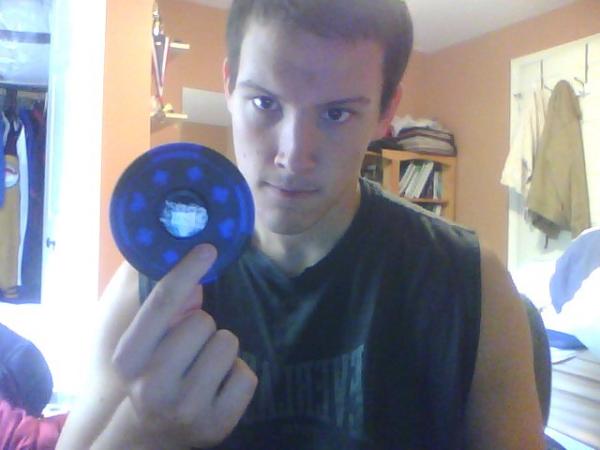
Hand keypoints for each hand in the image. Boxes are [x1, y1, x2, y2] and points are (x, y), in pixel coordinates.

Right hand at [110, 244, 257, 448]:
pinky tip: (217, 388)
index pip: (161, 303)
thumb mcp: (143, 345)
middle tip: (189, 349)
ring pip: (228, 343)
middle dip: (202, 328)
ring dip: (221, 351)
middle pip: (203, 321)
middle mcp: (152, 385)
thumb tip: (199, 262)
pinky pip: (247, 374)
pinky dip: (237, 376)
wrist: (151, 437)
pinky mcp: (218, 424)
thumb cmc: (151, 377)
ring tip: (203, 369)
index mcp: (128, 358)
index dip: (186, 271)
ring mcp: (186, 408)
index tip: (208, 249)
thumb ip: (166, 307)